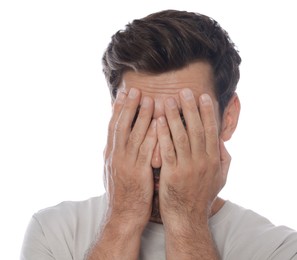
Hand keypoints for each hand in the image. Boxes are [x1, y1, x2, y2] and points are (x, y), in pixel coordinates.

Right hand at [104, 88, 156, 229]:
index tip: (123, 94)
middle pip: (121, 126)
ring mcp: (126, 164)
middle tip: (135, 89)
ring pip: (134, 135)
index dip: (118, 109)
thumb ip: (116, 154)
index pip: (113, 127)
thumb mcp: (113, 171)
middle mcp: (116, 156)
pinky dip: (152, 136)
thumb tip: (114, 140)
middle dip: (128, 107)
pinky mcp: (138, 173)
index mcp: (110, 155)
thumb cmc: (122, 193)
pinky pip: (146, 151)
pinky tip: (159, 124)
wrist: (123, 215)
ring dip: (141, 117)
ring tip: (149, 99)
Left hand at [157, 89, 230, 226]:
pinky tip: (158, 121)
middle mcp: (203, 161)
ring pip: (181, 136)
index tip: (203, 97)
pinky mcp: (172, 174)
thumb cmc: (202, 196)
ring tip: (168, 100)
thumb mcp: (220, 178)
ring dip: (175, 117)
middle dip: (191, 109)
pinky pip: (168, 150)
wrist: (187, 218)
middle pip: (197, 129)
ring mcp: (188, 168)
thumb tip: (222, 141)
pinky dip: (163, 134)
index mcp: (214, 160)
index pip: (211, 131)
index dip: (207, 113)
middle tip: (184, 91)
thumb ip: (223, 159)